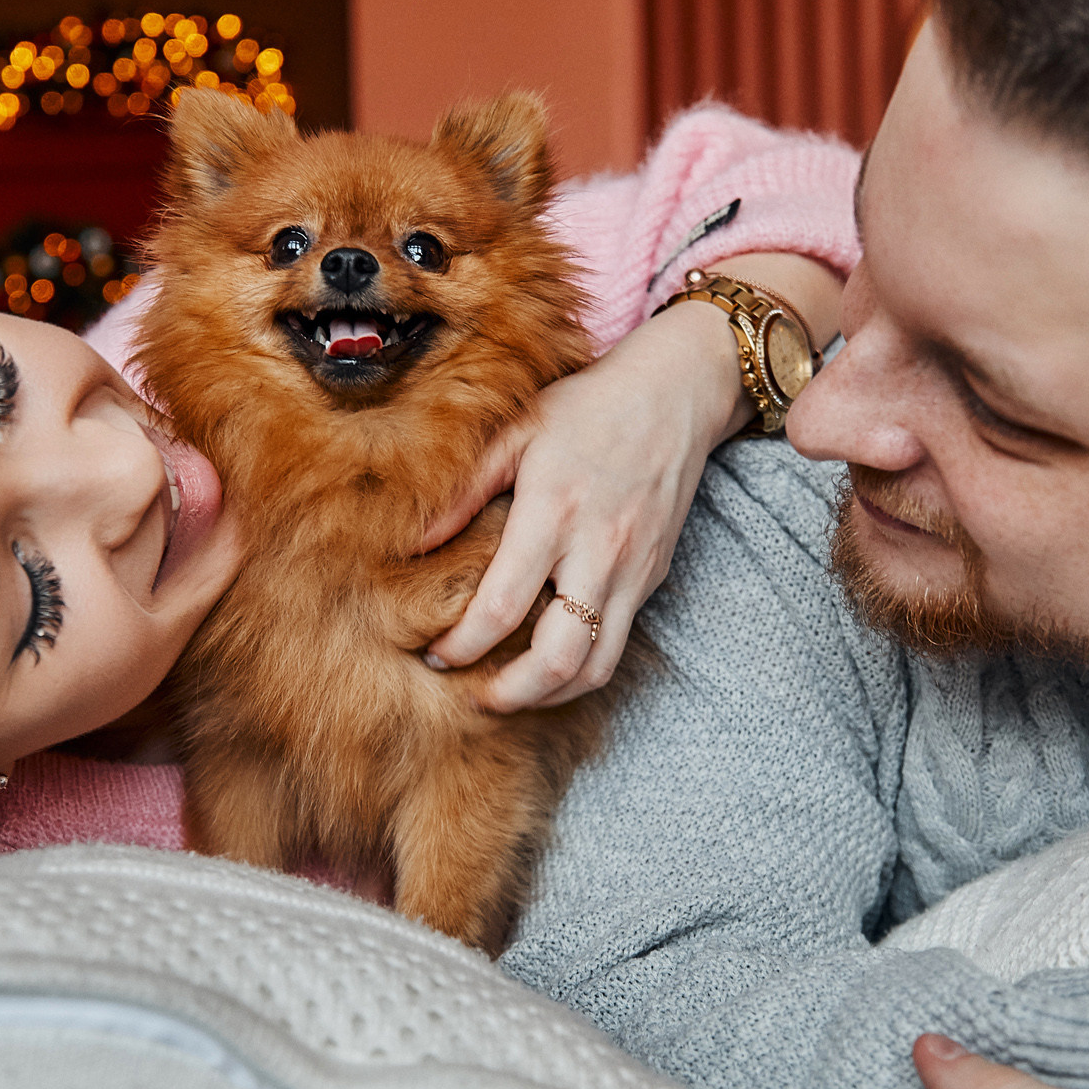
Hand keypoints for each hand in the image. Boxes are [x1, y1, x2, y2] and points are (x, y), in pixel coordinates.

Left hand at [420, 253, 838, 710]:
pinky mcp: (652, 577)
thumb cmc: (587, 406)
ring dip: (551, 694)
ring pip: (597, 666)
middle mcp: (598, 552)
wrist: (677, 392)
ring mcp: (632, 571)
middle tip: (476, 696)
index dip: (462, 645)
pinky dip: (581, 667)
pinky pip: (618, 642)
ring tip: (512, 692)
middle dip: (511, 694)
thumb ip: (463, 490)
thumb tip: (412, 544)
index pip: (502, 607)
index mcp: (553, 513)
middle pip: (558, 659)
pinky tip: (549, 658)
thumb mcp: (516, 429)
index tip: (436, 653)